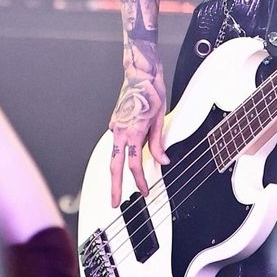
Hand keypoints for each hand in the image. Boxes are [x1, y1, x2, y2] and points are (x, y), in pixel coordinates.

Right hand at [109, 43, 168, 208]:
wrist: (140, 73)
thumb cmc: (151, 92)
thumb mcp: (160, 118)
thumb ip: (158, 142)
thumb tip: (163, 160)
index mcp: (133, 132)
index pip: (134, 165)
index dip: (139, 181)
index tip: (143, 191)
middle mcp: (120, 131)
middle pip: (115, 165)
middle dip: (115, 186)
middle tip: (114, 202)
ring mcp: (115, 126)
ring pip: (113, 154)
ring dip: (116, 170)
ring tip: (118, 186)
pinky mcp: (114, 121)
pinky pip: (117, 140)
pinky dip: (120, 150)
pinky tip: (126, 153)